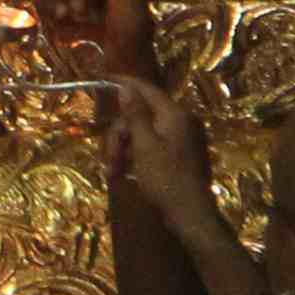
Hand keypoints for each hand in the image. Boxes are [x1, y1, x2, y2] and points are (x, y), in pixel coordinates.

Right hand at [107, 74, 231, 241]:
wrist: (191, 215)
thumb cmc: (166, 179)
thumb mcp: (144, 146)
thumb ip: (135, 115)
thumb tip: (126, 88)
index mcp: (174, 115)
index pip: (146, 89)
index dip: (124, 83)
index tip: (104, 78)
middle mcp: (180, 122)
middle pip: (140, 117)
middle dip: (119, 136)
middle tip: (109, 159)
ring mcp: (180, 140)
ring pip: (142, 134)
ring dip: (124, 151)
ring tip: (113, 173)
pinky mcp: (178, 156)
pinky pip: (151, 147)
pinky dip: (135, 158)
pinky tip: (124, 174)